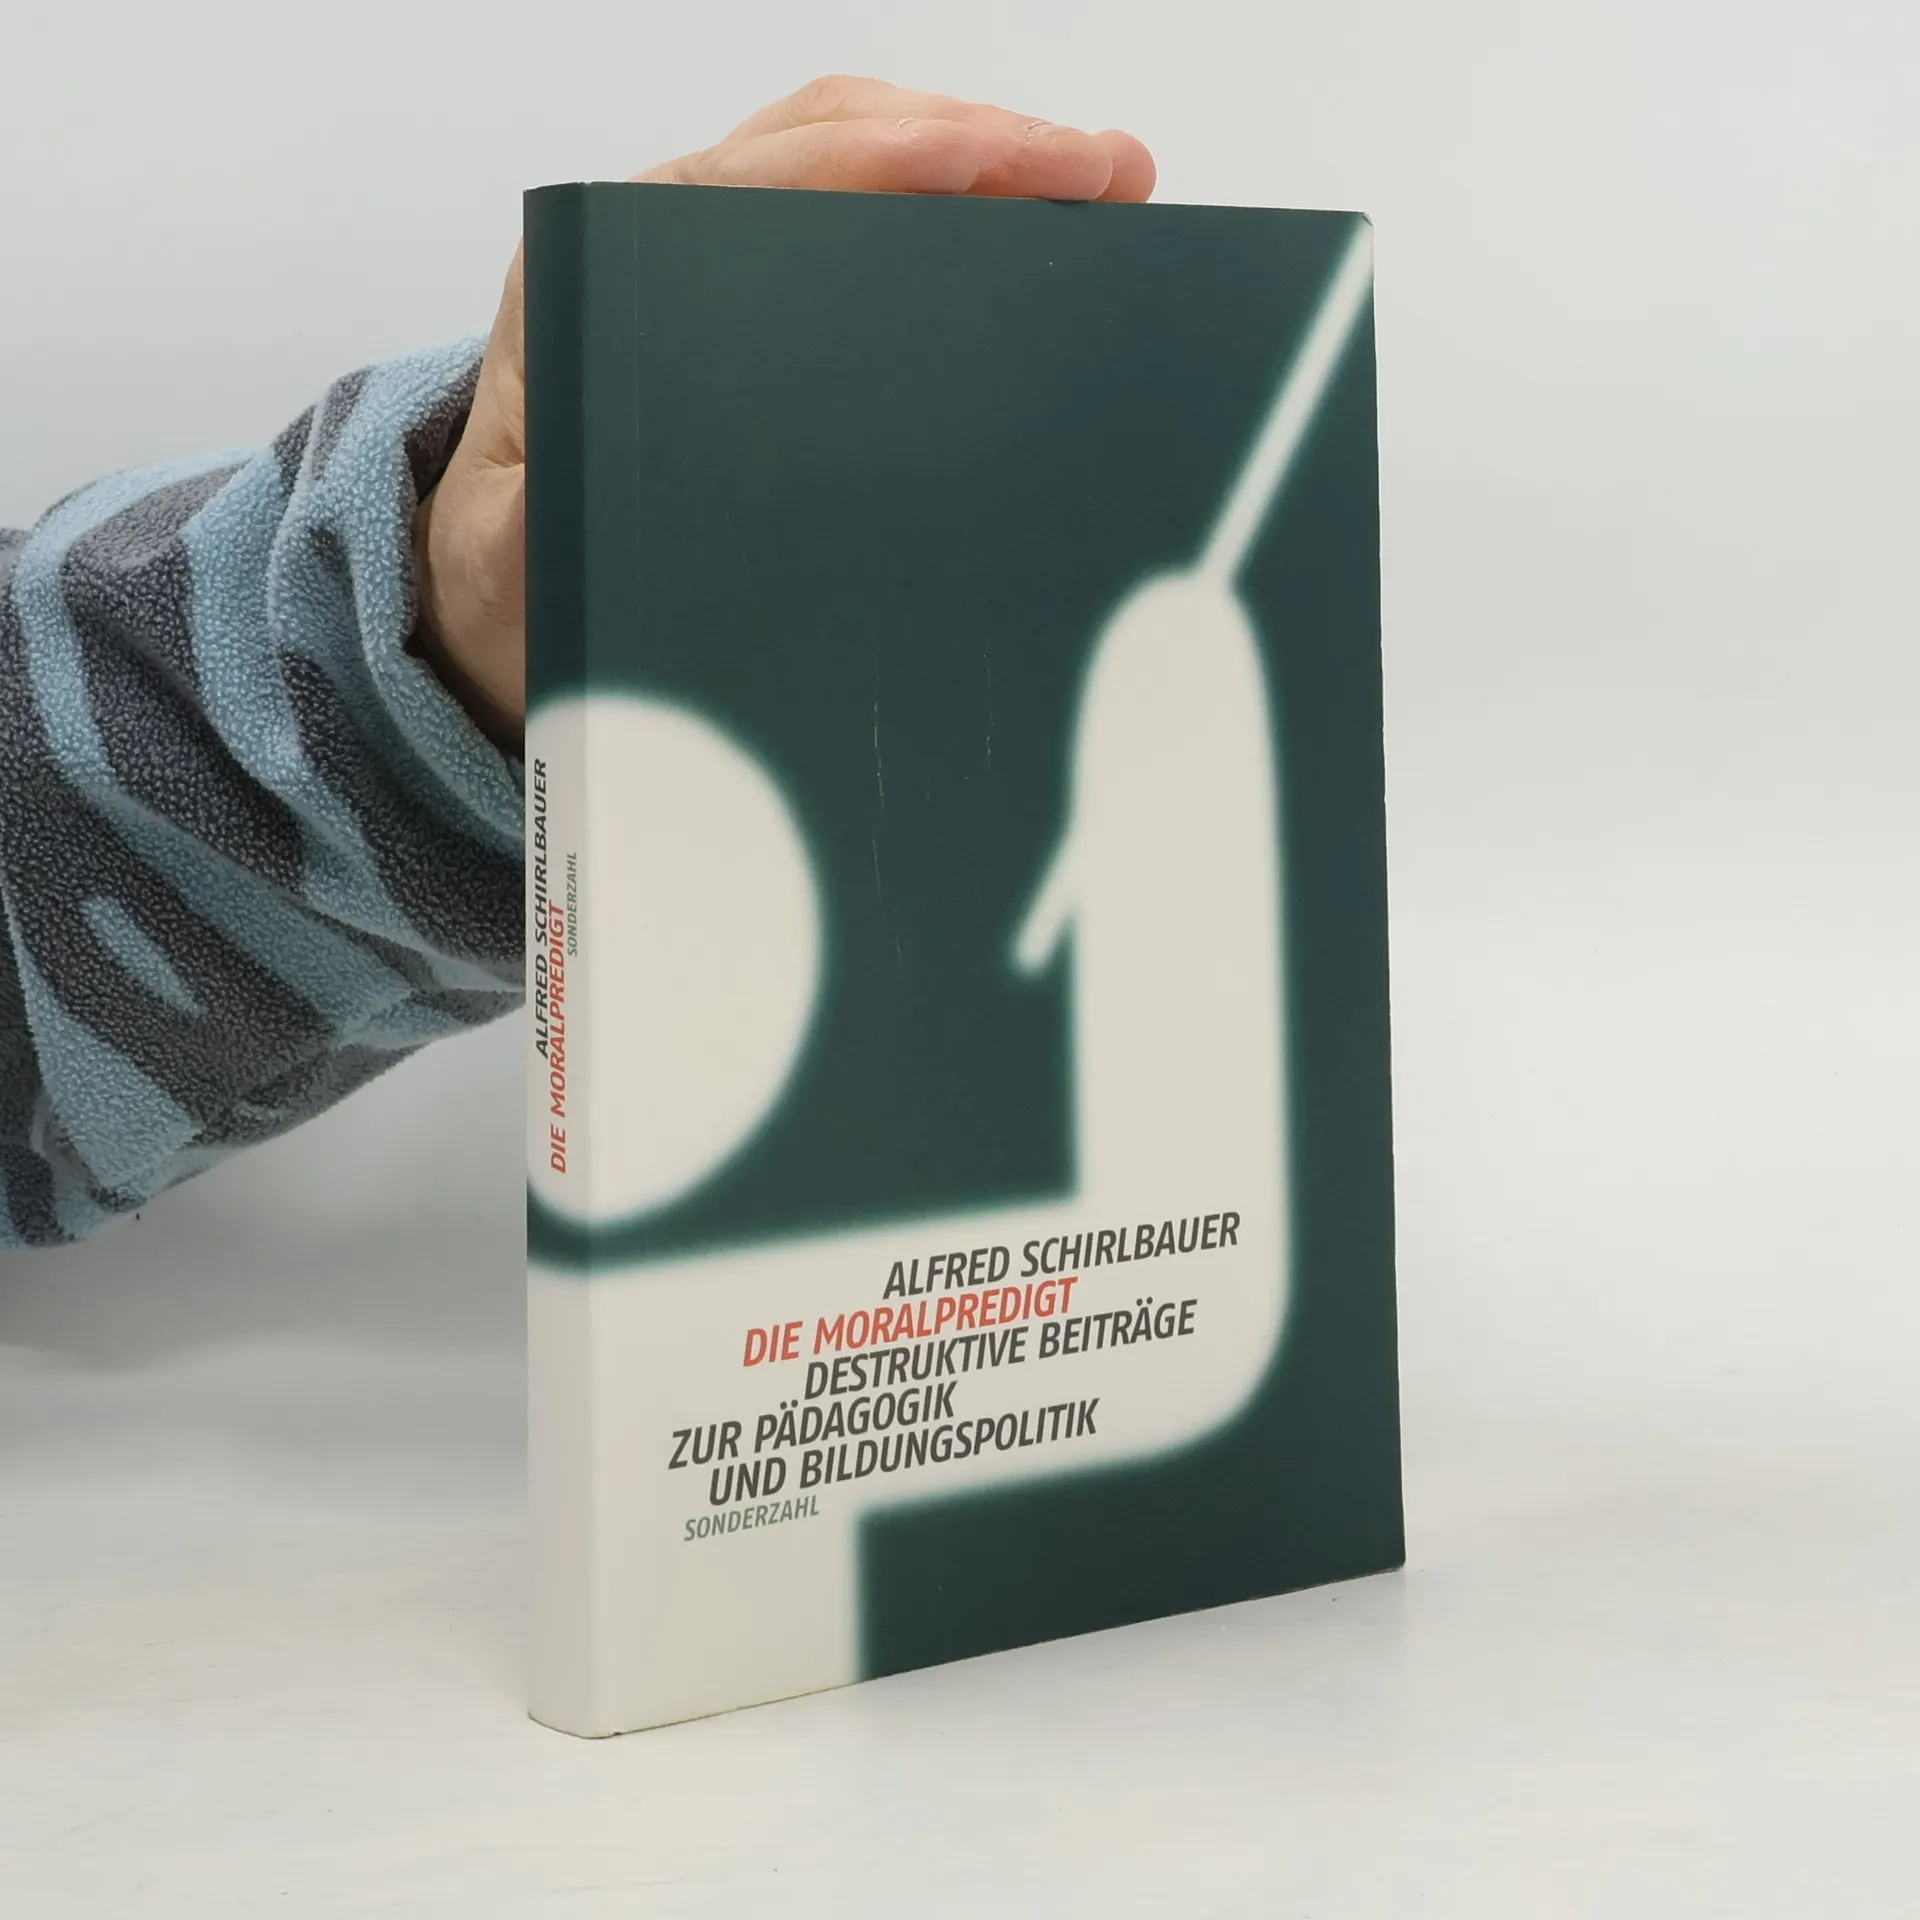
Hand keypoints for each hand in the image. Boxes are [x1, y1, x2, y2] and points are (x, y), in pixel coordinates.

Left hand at [412, 76, 1156, 744]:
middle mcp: (651, 246)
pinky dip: (947, 201)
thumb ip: (536, 530)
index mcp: (598, 282)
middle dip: (978, 141)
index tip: (1016, 169)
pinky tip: (1025, 226)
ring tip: (1097, 183)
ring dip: (976, 155)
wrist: (492, 588)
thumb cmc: (508, 572)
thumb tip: (585, 494)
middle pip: (829, 140)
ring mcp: (703, 263)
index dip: (904, 158)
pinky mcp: (745, 298)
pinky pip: (853, 213)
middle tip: (1106, 174)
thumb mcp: (511, 568)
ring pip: (850, 157)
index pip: (769, 177)